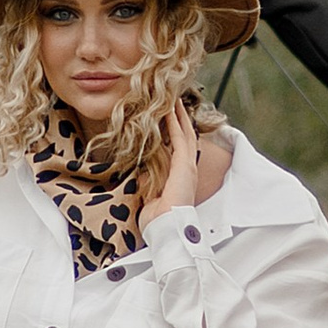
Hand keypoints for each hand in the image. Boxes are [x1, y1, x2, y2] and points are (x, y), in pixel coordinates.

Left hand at [138, 109, 231, 224]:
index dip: (174, 131)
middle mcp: (186, 169)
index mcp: (179, 177)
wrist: (166, 228)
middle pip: (185, 137)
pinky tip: (170, 108)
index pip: (178, 148)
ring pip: (185, 133)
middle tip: (174, 101)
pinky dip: (175, 122)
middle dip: (180, 118)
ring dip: (179, 115)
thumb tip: (140, 171)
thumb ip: (148, 181)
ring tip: (173, 99)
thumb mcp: (149, 195)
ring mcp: (187, 166)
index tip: (168, 117)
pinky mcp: (184, 165)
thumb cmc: (157, 219)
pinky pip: (180, 137)